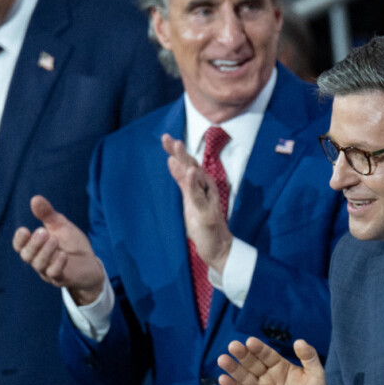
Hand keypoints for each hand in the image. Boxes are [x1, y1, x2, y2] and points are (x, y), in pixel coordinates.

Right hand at [12, 196, 103, 304]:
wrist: (90, 262)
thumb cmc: (72, 243)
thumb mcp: (61, 226)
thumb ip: (48, 214)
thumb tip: (35, 198)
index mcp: (36, 247)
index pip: (21, 246)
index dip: (20, 240)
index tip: (23, 230)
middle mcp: (39, 260)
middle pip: (27, 255)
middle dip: (33, 244)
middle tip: (42, 231)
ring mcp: (49, 271)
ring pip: (39, 265)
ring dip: (45, 252)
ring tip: (53, 239)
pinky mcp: (62, 278)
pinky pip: (54, 274)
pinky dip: (57, 264)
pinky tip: (63, 254)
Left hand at [162, 133, 232, 273]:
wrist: (218, 246)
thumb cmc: (202, 222)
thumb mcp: (189, 198)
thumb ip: (182, 180)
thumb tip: (171, 160)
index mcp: (199, 184)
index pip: (187, 163)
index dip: (175, 151)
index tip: (165, 138)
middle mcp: (205, 187)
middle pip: (191, 165)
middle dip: (179, 151)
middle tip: (168, 138)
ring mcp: (207, 198)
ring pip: (196, 176)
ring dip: (186, 161)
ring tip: (177, 146)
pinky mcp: (207, 212)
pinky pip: (199, 196)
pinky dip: (194, 183)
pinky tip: (189, 172)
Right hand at [218, 337, 327, 384]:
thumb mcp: (315, 375)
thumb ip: (309, 357)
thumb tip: (298, 341)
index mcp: (280, 366)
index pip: (266, 354)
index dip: (258, 348)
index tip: (250, 341)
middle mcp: (268, 376)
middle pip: (252, 363)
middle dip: (242, 354)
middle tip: (233, 346)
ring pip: (244, 377)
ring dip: (233, 368)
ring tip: (222, 359)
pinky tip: (223, 379)